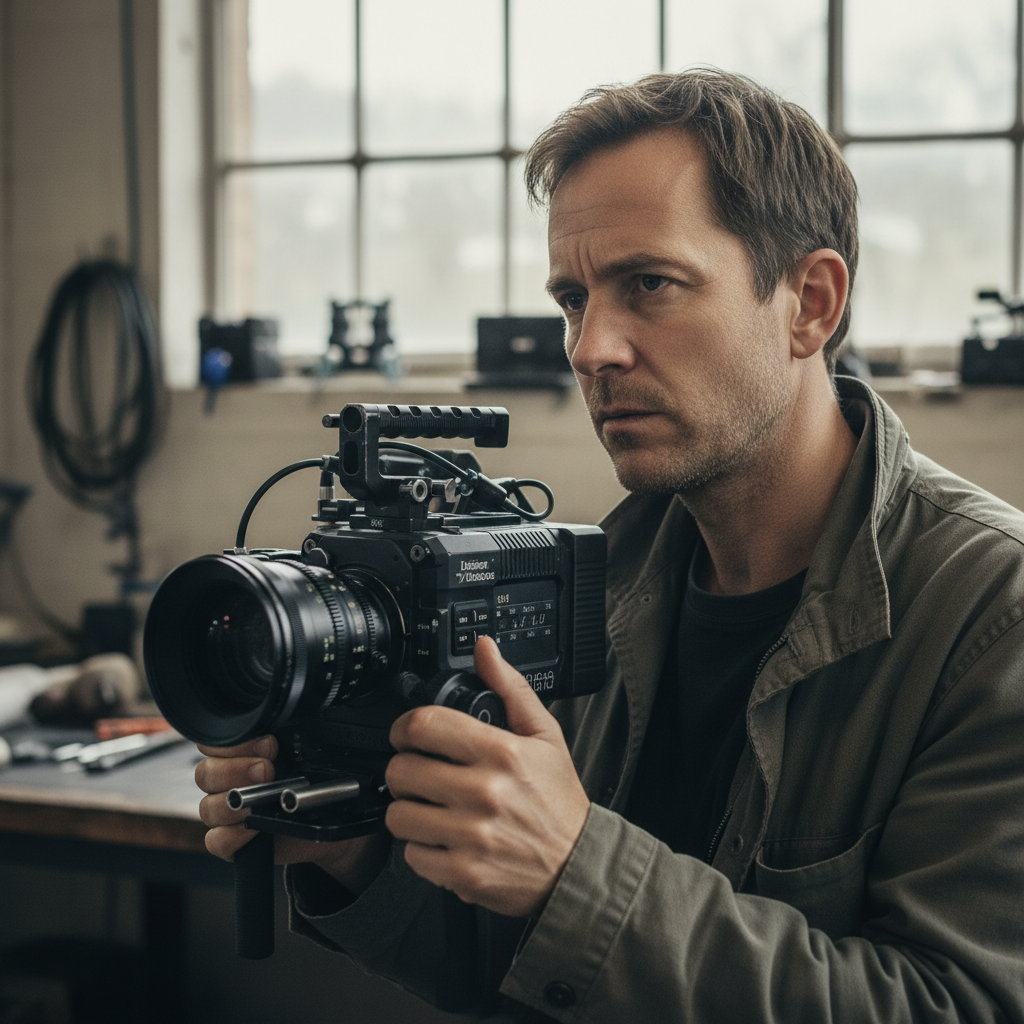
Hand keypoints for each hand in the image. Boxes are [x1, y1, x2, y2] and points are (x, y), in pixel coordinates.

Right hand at [194, 735, 388, 893]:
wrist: (335, 816)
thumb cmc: (317, 778)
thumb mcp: (308, 750)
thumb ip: (293, 735)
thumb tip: (297, 717)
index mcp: (240, 753)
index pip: (213, 743)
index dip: (233, 742)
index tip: (269, 743)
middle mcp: (227, 781)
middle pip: (205, 773)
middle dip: (234, 769)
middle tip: (267, 769)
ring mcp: (227, 814)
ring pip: (208, 807)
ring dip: (233, 804)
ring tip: (260, 801)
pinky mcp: (233, 843)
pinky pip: (216, 841)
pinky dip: (233, 835)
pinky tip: (253, 829)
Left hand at [384, 636, 590, 917]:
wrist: (578, 866)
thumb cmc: (558, 801)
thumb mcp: (545, 734)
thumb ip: (509, 687)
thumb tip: (484, 649)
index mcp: (502, 753)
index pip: (424, 725)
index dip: (405, 727)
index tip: (408, 734)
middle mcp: (484, 792)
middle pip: (401, 769)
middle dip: (405, 768)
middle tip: (421, 773)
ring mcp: (472, 835)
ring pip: (398, 814)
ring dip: (408, 810)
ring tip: (431, 808)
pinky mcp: (463, 873)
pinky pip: (411, 855)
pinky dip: (422, 848)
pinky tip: (444, 838)